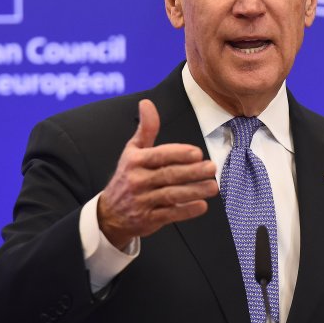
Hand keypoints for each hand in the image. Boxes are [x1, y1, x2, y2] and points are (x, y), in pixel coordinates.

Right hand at [97, 99, 217, 249]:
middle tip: (212, 167)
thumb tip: (147, 102)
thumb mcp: (132, 151)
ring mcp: (142, 201)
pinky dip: (186, 211)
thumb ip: (145, 128)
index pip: (159, 156)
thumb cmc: (128, 176)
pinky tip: (202, 205)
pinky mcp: (148, 219)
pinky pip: (170, 215)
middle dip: (192, 172)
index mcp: (135, 161)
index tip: (197, 153)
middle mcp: (137, 181)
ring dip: (194, 191)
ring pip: (172, 195)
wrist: (109, 214)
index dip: (178, 154)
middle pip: (168, 175)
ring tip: (213, 186)